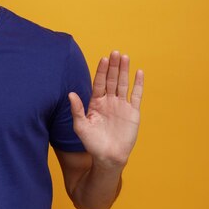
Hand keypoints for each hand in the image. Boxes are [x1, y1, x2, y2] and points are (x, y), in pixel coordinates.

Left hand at [68, 51, 143, 167]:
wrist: (108, 157)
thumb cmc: (92, 143)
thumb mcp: (81, 126)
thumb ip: (77, 110)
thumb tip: (70, 94)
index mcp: (96, 102)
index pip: (99, 82)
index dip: (101, 71)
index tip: (104, 59)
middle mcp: (109, 101)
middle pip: (111, 80)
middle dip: (113, 66)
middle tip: (115, 52)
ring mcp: (122, 106)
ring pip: (123, 84)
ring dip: (124, 71)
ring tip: (125, 57)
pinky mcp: (133, 112)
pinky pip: (136, 95)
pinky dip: (138, 84)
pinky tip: (139, 72)